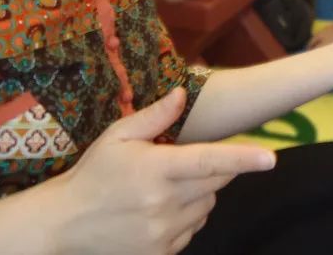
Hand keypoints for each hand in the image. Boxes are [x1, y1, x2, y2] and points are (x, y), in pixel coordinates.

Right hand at [51, 88, 274, 254]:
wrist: (62, 224)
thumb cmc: (93, 173)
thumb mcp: (117, 137)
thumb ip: (154, 117)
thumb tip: (182, 94)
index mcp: (156, 170)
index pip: (209, 161)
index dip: (243, 159)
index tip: (270, 158)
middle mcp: (163, 204)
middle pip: (217, 182)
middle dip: (216, 168)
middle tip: (187, 163)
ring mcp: (162, 233)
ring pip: (208, 206)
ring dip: (201, 194)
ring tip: (168, 188)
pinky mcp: (160, 254)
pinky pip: (193, 230)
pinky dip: (188, 217)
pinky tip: (161, 210)